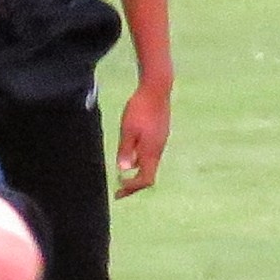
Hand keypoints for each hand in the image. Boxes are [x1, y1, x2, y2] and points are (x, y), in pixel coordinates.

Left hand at [115, 79, 171, 196]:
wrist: (157, 88)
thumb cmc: (140, 109)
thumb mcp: (127, 130)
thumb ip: (125, 150)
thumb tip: (123, 170)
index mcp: (151, 151)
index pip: (145, 179)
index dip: (132, 188)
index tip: (118, 190)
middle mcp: (158, 149)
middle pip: (148, 174)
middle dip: (134, 183)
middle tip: (119, 187)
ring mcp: (161, 140)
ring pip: (149, 162)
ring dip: (136, 169)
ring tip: (122, 170)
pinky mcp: (160, 132)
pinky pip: (150, 152)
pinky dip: (140, 157)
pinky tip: (130, 150)